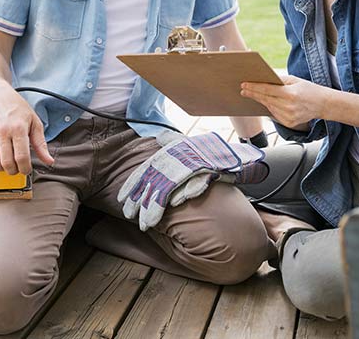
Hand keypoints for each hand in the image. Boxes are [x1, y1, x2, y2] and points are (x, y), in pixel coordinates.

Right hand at [0, 83, 52, 174]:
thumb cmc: (16, 107)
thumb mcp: (34, 121)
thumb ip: (41, 144)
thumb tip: (49, 161)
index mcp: (18, 128)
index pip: (22, 157)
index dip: (26, 169)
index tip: (27, 169)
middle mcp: (2, 132)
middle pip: (7, 163)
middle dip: (15, 171)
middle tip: (18, 167)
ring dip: (3, 170)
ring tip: (8, 164)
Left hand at [118, 131, 268, 230]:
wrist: (235, 155)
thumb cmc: (210, 153)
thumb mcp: (189, 145)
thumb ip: (173, 141)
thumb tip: (160, 136)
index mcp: (172, 153)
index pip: (147, 169)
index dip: (134, 183)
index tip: (122, 198)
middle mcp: (180, 158)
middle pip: (155, 181)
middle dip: (141, 200)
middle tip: (130, 216)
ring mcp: (195, 165)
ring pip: (171, 186)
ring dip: (157, 206)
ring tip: (148, 222)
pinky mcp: (210, 172)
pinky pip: (196, 183)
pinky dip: (186, 192)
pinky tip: (175, 204)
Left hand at [241, 75, 331, 129]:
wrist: (323, 104)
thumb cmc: (309, 89)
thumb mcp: (295, 80)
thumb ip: (279, 80)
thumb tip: (263, 80)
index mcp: (290, 94)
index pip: (267, 90)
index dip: (254, 88)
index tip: (244, 85)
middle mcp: (288, 107)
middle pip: (265, 100)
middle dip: (253, 94)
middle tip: (243, 90)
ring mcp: (289, 117)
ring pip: (269, 107)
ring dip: (260, 101)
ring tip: (251, 94)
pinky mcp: (289, 123)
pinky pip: (274, 114)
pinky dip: (270, 108)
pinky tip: (266, 102)